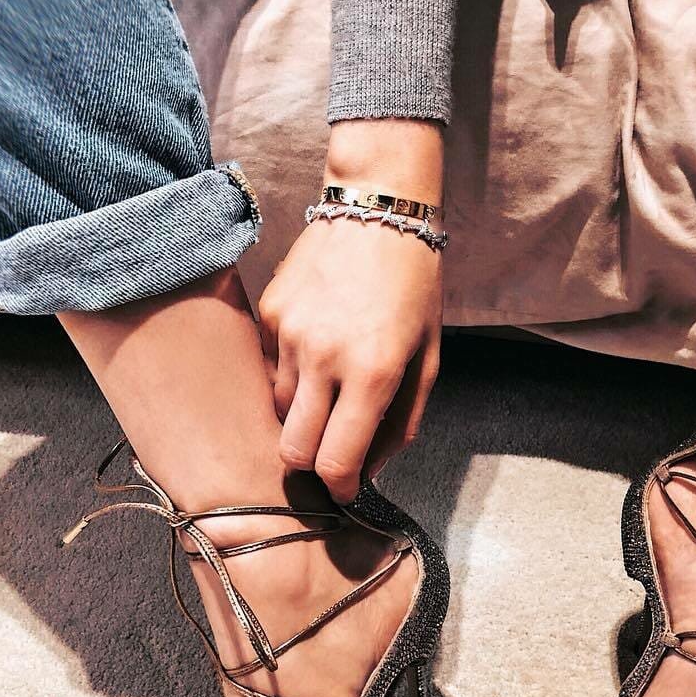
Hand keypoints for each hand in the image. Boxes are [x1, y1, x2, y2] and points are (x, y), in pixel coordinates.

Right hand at [257, 121, 443, 502]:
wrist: (377, 210)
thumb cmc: (413, 287)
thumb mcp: (427, 357)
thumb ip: (401, 421)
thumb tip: (370, 470)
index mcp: (372, 372)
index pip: (337, 462)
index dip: (341, 486)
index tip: (346, 487)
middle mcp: (324, 358)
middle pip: (292, 451)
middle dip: (311, 464)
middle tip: (332, 451)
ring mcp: (289, 335)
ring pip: (279, 410)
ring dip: (302, 414)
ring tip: (331, 385)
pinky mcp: (268, 313)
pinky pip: (272, 367)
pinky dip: (292, 372)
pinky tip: (319, 343)